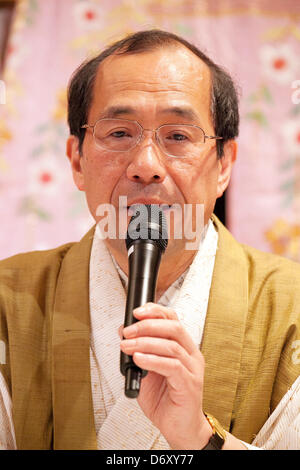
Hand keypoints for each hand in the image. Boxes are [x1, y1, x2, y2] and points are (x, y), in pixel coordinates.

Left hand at [120, 302, 211, 448]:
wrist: (179, 428)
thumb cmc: (165, 400)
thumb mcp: (146, 371)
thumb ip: (138, 352)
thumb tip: (124, 332)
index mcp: (183, 347)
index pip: (172, 319)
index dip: (155, 311)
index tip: (136, 312)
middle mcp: (191, 354)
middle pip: (173, 327)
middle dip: (147, 325)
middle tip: (128, 331)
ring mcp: (192, 369)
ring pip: (171, 345)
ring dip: (144, 343)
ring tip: (127, 347)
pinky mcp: (189, 384)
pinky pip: (172, 366)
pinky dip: (152, 360)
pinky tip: (138, 359)